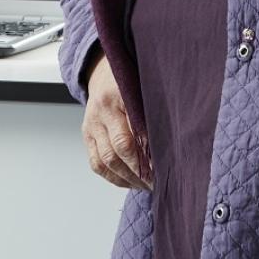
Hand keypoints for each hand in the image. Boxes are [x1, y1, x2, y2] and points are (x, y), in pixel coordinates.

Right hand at [81, 51, 151, 190]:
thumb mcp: (145, 88)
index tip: (162, 169)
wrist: (104, 72)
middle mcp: (100, 112)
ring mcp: (91, 125)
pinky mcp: (87, 136)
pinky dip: (113, 177)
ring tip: (145, 186)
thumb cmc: (130, 80)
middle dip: (138, 172)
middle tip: (156, 183)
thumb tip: (171, 142)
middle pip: (116, 151)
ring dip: (126, 178)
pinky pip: (96, 164)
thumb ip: (154, 111)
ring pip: (104, 161)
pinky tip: (129, 181)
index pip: (130, 134)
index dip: (145, 156)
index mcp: (116, 97)